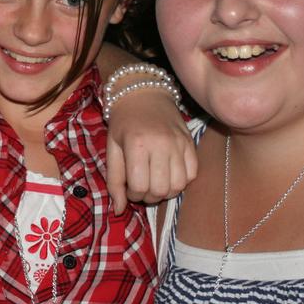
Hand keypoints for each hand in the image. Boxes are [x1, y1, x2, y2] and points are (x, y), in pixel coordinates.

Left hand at [105, 88, 197, 210]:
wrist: (143, 93)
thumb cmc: (123, 123)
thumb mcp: (111, 148)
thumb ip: (114, 180)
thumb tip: (117, 210)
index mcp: (137, 145)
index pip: (139, 186)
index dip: (132, 194)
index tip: (129, 187)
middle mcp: (161, 144)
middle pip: (160, 190)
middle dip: (149, 196)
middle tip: (142, 186)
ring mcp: (179, 143)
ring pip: (178, 186)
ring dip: (166, 191)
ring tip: (155, 182)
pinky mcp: (191, 143)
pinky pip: (192, 174)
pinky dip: (181, 181)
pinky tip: (169, 174)